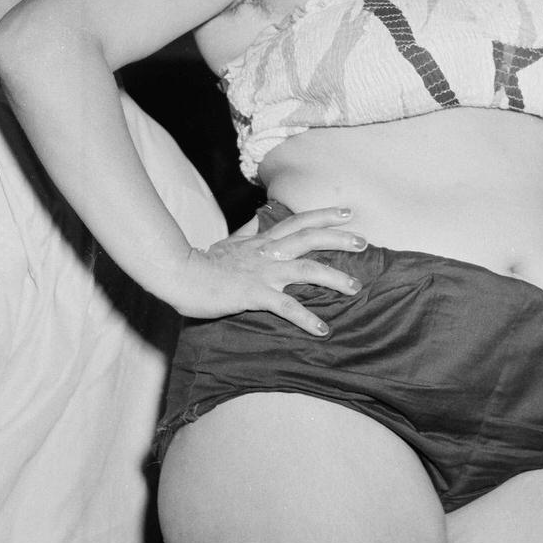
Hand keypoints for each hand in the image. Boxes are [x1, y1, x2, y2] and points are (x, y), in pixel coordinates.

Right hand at [177, 206, 366, 334]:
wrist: (179, 275)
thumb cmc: (201, 263)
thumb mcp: (227, 243)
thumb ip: (246, 233)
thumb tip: (255, 219)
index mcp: (262, 241)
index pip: (298, 221)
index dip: (324, 215)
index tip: (348, 212)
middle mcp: (267, 253)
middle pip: (310, 237)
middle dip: (339, 238)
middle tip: (364, 242)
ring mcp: (262, 272)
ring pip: (306, 269)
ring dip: (334, 278)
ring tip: (354, 288)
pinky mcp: (253, 294)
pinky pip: (286, 306)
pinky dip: (306, 318)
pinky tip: (322, 329)